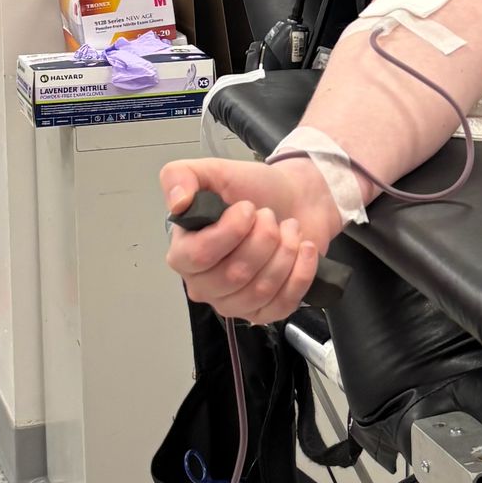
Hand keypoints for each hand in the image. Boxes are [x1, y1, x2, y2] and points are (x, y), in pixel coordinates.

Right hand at [161, 156, 343, 323]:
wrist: (297, 199)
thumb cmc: (254, 189)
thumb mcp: (214, 171)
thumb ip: (181, 176)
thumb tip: (177, 203)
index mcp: (185, 252)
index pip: (198, 257)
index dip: (230, 232)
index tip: (249, 208)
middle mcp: (204, 283)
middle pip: (234, 275)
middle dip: (264, 238)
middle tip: (271, 217)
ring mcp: (234, 302)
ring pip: (260, 290)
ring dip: (285, 251)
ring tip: (288, 229)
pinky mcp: (265, 311)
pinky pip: (283, 304)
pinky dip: (301, 272)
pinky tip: (304, 249)